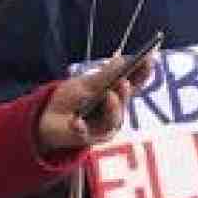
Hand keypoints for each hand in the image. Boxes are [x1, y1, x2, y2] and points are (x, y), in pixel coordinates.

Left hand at [37, 53, 154, 152]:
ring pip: (112, 120)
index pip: (133, 84)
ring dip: (112, 109)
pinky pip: (83, 132)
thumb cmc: (70, 99)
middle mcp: (114, 112)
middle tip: (124, 82)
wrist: (48, 119)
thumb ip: (105, 75)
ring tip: (109, 96)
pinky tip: (76, 122)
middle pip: (124, 102)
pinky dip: (79, 127)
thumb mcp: (86, 83)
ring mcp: (102, 127)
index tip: (149, 59)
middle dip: (125, 93)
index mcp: (116, 95)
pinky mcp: (86, 138)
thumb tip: (124, 60)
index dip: (142, 73)